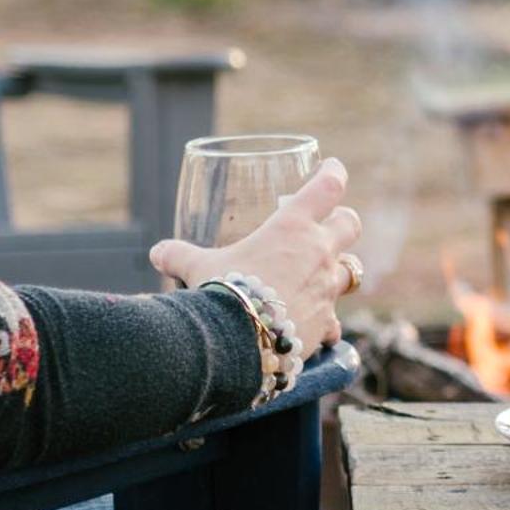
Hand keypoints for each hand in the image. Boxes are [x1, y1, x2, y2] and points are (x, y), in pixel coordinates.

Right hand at [148, 157, 361, 351]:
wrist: (236, 341)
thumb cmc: (220, 292)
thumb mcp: (197, 268)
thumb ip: (179, 255)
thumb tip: (159, 253)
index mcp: (292, 227)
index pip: (327, 187)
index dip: (333, 173)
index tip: (333, 168)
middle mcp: (319, 253)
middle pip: (351, 225)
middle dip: (343, 222)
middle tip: (332, 224)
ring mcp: (327, 289)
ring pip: (351, 273)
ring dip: (338, 274)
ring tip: (323, 280)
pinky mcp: (326, 323)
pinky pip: (335, 321)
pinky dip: (327, 323)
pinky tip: (315, 328)